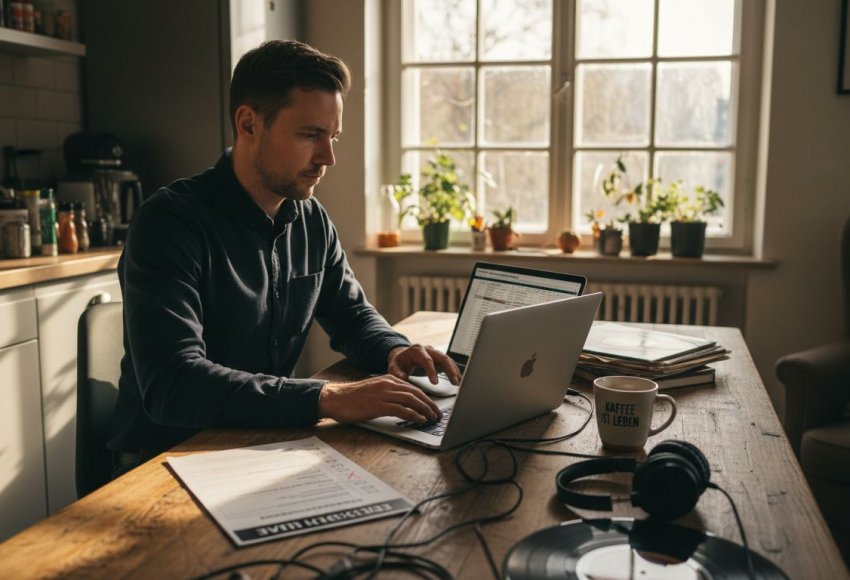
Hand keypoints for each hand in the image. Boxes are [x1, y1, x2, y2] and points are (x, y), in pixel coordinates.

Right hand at [318, 375, 442, 423]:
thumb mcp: (374, 390)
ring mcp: (384, 394)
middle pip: (416, 393)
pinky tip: (420, 420)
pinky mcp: (379, 405)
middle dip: (429, 404)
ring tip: (432, 418)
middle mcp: (388, 384)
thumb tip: (402, 404)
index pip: (413, 388)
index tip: (432, 406)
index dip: (425, 398)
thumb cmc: (352, 397)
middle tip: (437, 413)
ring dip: (425, 410)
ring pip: (412, 400)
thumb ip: (388, 393)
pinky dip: (413, 415)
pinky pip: (402, 410)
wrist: (335, 398)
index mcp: (388, 379)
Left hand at [386, 344, 461, 385]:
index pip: (427, 360)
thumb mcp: (394, 367)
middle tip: (454, 382)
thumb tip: (402, 378)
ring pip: (447, 360)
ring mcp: (434, 353)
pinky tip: (458, 379)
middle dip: (449, 369)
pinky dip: (454, 370)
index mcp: (416, 350)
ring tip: (458, 382)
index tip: (435, 383)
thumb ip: (397, 372)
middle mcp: (428, 349)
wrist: (402, 356)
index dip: (432, 371)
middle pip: (442, 357)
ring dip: (454, 370)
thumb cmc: (398, 362)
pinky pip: (448, 363)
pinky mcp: (438, 358)